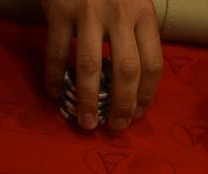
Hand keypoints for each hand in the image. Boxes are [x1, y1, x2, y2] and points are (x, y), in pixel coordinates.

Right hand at [42, 0, 161, 130]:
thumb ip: (136, 33)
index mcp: (143, 13)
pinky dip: (53, 76)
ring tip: (86, 123)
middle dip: (123, 106)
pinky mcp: (59, 9)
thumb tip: (136, 82)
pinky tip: (54, 93)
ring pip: (90, 66)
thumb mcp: (133, 1)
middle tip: (115, 128)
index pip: (153, 64)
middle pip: (127, 71)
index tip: (139, 115)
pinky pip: (56, 52)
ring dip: (89, 100)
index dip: (147, 95)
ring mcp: (88, 12)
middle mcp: (120, 13)